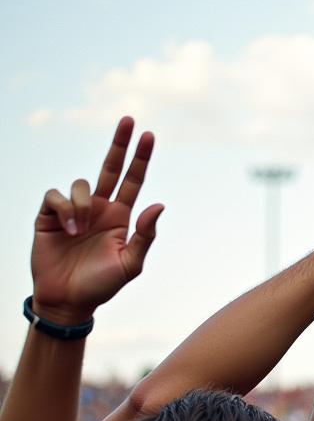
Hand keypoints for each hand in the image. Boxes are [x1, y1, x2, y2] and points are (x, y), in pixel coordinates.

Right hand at [30, 117, 163, 324]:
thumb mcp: (130, 264)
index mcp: (121, 217)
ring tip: (80, 231)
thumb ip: (144, 236)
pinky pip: (56, 196)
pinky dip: (64, 210)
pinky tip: (67, 229)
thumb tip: (158, 205)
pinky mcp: (49, 216)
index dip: (140, 159)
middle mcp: (99, 208)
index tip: (149, 135)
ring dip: (83, 205)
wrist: (68, 300)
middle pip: (110, 167)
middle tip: (129, 120)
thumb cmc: (102, 285)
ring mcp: (74, 210)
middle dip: (120, 144)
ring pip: (80, 184)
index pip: (133, 181)